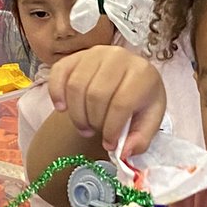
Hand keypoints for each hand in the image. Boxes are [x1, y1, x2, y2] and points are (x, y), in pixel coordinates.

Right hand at [48, 45, 165, 157]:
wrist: (133, 76)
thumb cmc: (142, 99)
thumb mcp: (150, 120)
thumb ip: (141, 139)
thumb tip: (124, 153)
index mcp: (142, 73)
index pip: (121, 104)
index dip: (111, 129)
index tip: (109, 144)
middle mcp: (118, 56)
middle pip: (95, 95)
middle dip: (93, 122)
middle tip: (95, 133)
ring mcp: (95, 53)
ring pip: (76, 86)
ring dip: (76, 113)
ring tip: (84, 126)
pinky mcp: (76, 55)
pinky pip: (59, 73)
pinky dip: (56, 93)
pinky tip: (61, 108)